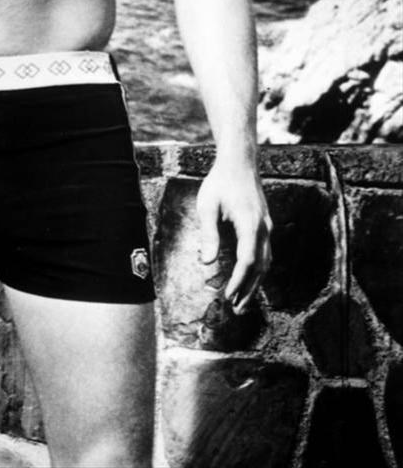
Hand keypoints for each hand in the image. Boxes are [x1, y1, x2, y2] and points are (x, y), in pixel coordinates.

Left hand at [196, 159, 271, 313]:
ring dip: (254, 283)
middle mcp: (263, 228)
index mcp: (249, 223)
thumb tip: (207, 262)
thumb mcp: (207, 205)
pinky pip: (265, 253)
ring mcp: (267, 227)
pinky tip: (249, 280)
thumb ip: (208, 234)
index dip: (239, 281)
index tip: (228, 296)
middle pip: (260, 266)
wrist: (239, 163)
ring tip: (242, 302)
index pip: (248, 260)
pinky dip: (258, 270)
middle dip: (249, 290)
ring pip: (266, 262)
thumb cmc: (220, 182)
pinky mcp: (265, 225)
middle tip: (237, 311)